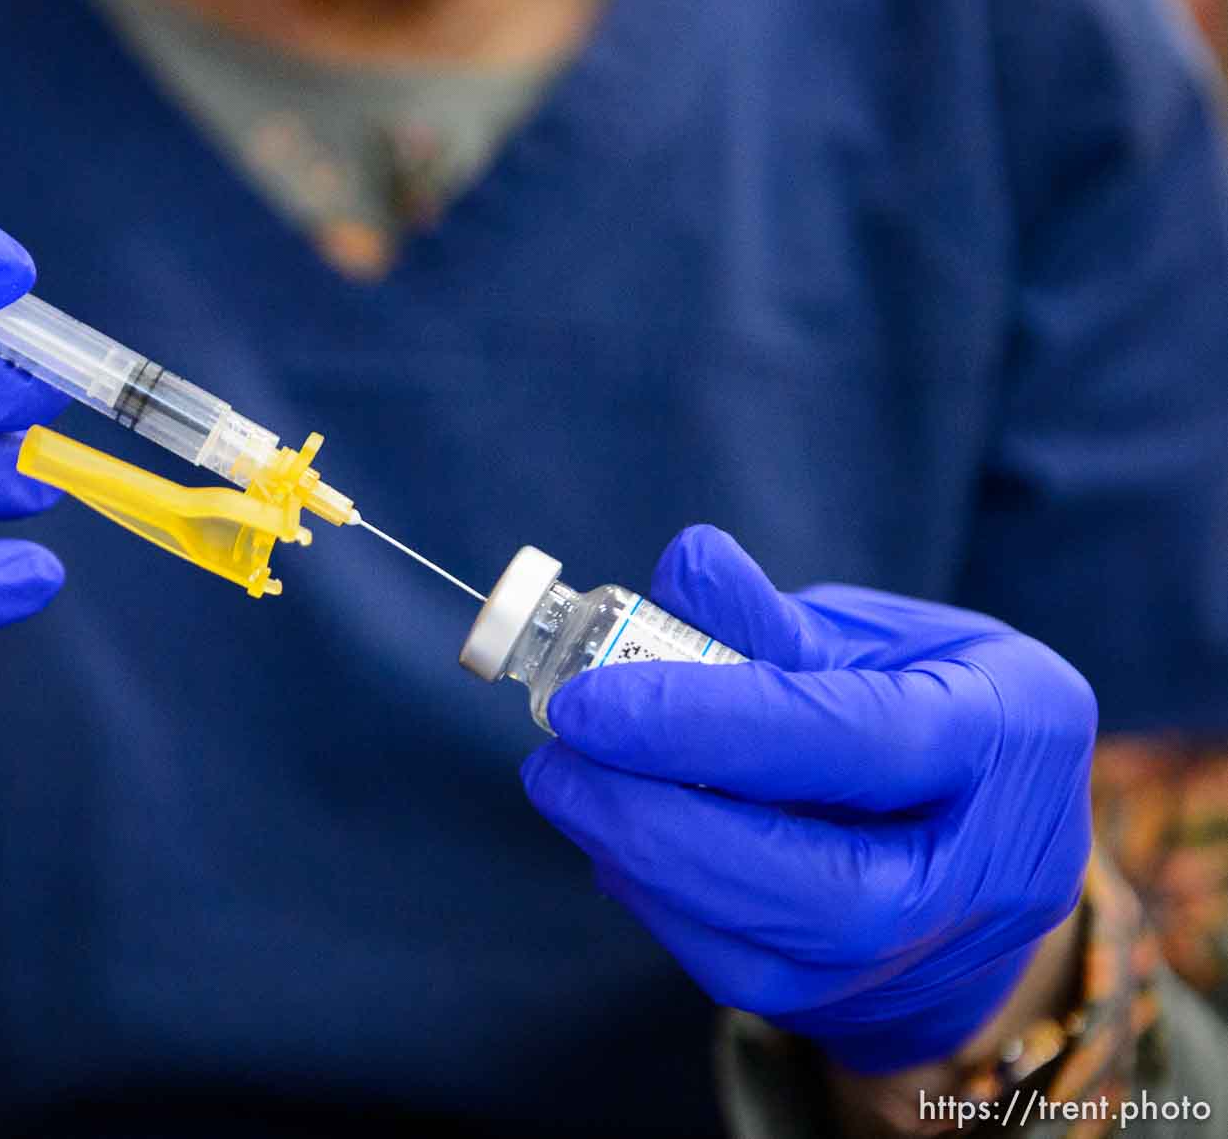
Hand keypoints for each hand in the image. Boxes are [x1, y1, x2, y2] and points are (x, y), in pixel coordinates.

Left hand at [522, 526, 1094, 1072]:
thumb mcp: (878, 633)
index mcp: (1009, 732)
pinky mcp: (857, 1001)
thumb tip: (684, 566)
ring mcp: (929, 954)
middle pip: (826, 887)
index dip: (710, 725)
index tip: (589, 703)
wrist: (988, 842)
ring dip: (645, 868)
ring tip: (573, 790)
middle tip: (557, 763)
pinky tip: (615, 840)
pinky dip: (658, 903)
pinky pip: (739, 972)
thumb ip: (775, 617)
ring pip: (774, 950)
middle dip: (664, 825)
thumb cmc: (925, 702)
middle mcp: (992, 868)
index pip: (857, 740)